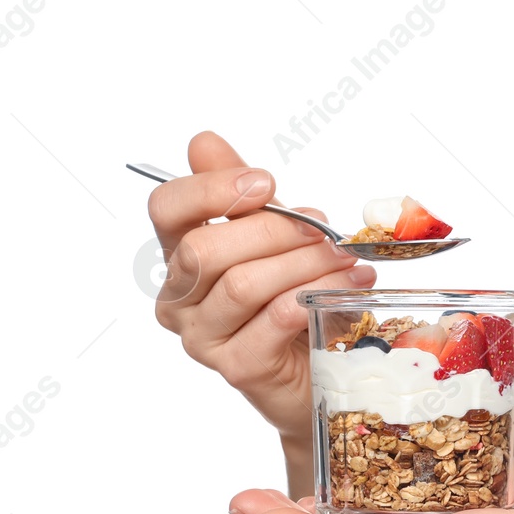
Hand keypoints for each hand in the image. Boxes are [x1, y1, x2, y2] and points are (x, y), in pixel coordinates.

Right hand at [147, 131, 375, 442]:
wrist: (322, 372)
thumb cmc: (293, 299)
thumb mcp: (274, 238)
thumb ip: (241, 193)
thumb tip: (203, 141)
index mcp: (179, 258)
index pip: (166, 211)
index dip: (212, 189)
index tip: (266, 183)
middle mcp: (179, 300)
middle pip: (205, 249)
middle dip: (273, 230)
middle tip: (324, 229)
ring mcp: (202, 338)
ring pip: (242, 284)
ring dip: (304, 264)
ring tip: (346, 259)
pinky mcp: (237, 367)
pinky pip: (274, 318)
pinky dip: (315, 295)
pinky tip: (347, 288)